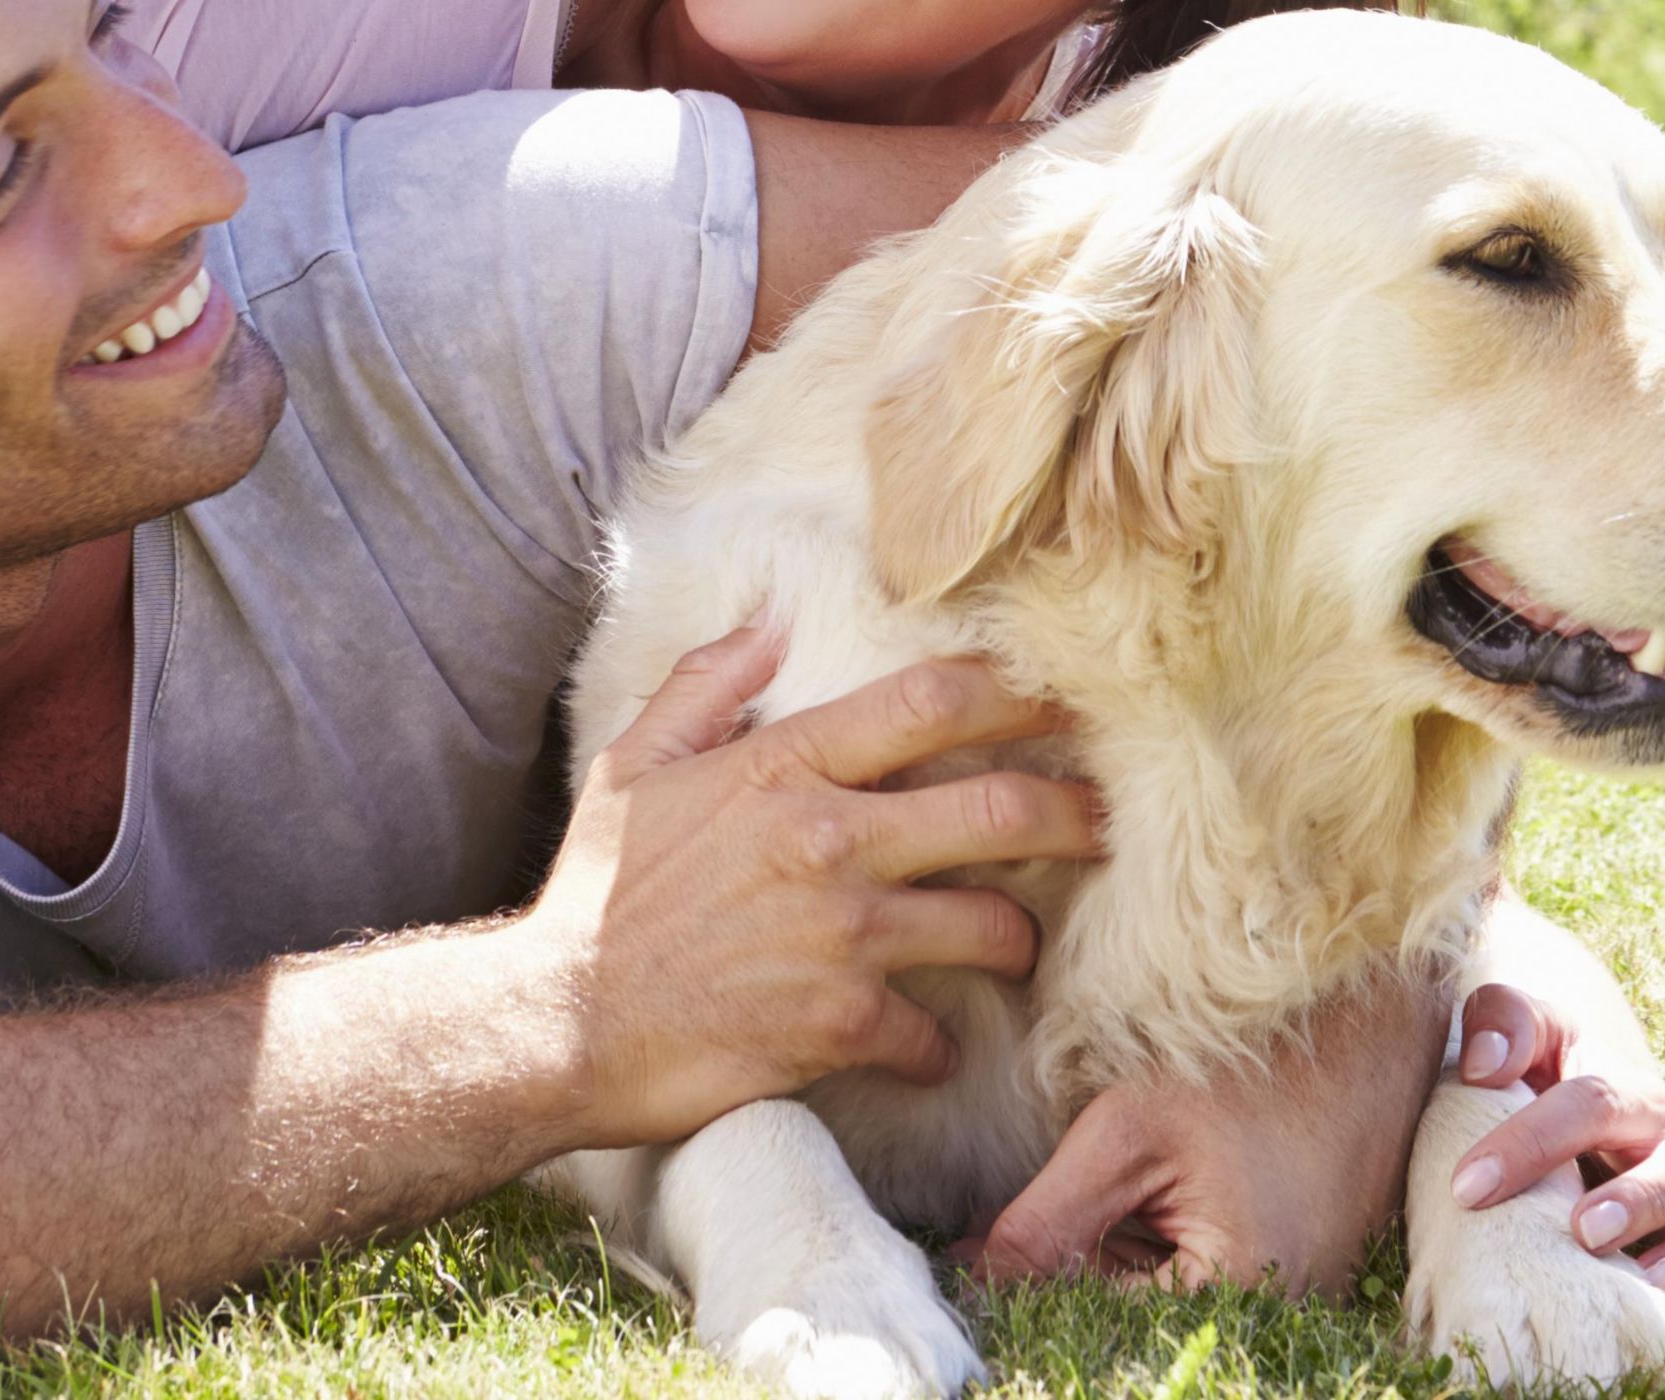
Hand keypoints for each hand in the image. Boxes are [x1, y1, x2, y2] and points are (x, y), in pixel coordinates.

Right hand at [516, 625, 1103, 1150]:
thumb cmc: (595, 894)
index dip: (1017, 692)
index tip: (1065, 699)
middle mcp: (829, 839)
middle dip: (1075, 813)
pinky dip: (941, 1044)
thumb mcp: (635, 766)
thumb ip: (706, 684)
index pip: (933, 702)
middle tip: (1107, 821)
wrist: (557, 1024)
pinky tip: (932, 1046)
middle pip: (1000, 808)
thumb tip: (768, 618)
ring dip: (1021, 937)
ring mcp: (842, 935)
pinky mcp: (839, 1026)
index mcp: (784, 765)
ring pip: (991, 923)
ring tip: (1024, 941)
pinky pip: (935, 1032)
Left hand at [973, 962, 1442, 1293]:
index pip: (1092, 1327)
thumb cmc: (1255, 1058)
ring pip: (1162, 1305)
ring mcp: (1294, 1299)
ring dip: (1118, 1259)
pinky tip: (1158, 1189)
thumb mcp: (1128, 1132)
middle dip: (1072, 1274)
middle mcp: (1276, 1318)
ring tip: (1124, 1181)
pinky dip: (1162, 1244)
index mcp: (1235, 1295)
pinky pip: (1201, 1280)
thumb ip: (1044, 1223)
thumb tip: (969, 1284)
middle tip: (1037, 1209)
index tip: (971, 1253)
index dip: (1026, 1292)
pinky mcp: (1298, 1272)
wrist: (1372, 1015)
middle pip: (1129, 1324)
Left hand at [1442, 983, 1664, 1295]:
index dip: (1529, 1143)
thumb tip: (1485, 1064)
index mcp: (1627, 1088)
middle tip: (1584, 1232)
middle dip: (1636, 1200)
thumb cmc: (1549, 1079)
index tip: (1467, 1187)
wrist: (1594, 1115)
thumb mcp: (1530, 1039)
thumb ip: (1502, 1020)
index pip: (1588, 1104)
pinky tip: (1659, 1296)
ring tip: (1637, 1279)